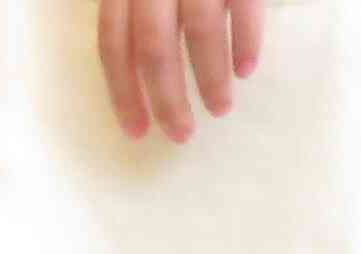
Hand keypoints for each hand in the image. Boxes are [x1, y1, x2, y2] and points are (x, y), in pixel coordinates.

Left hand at [97, 0, 265, 143]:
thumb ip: (132, 10)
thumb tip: (134, 69)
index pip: (113, 44)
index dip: (122, 92)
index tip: (137, 132)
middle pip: (152, 47)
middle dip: (166, 98)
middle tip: (181, 134)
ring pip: (199, 30)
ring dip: (210, 78)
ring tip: (220, 109)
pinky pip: (242, 4)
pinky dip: (246, 39)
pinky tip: (247, 69)